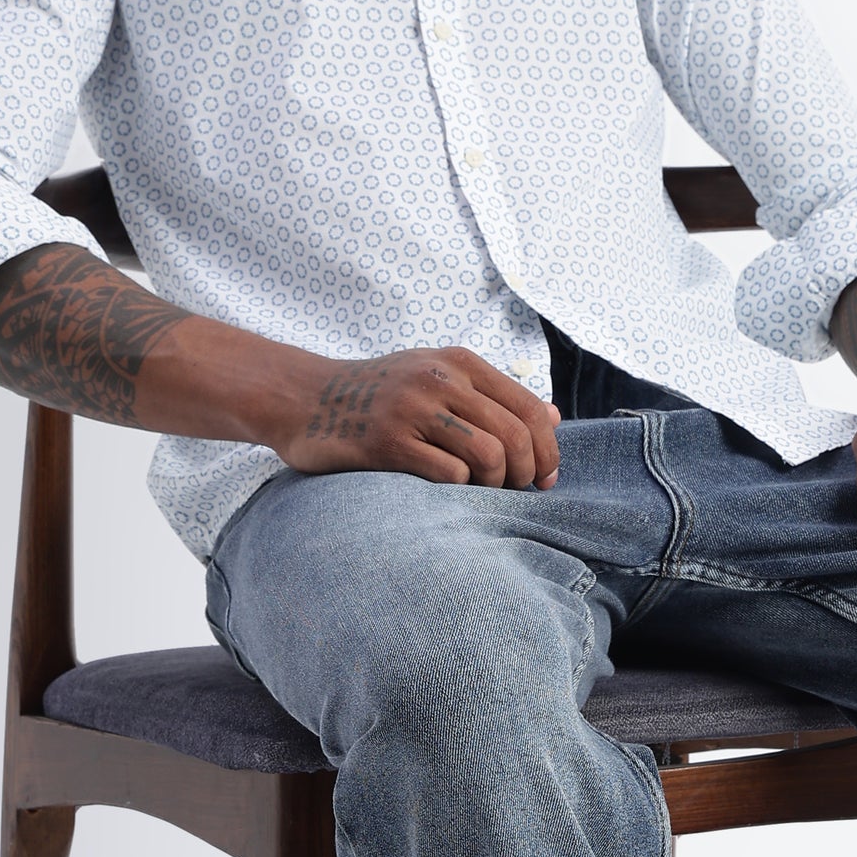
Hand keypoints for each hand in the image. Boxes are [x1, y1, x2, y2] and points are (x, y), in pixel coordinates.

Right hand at [270, 345, 561, 488]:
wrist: (303, 399)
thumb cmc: (378, 395)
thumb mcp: (436, 378)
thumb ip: (492, 396)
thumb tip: (554, 416)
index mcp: (459, 363)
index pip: (530, 408)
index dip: (548, 450)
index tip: (546, 478)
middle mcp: (439, 380)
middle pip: (515, 435)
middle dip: (527, 473)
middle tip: (516, 492)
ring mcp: (412, 409)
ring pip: (489, 454)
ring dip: (496, 484)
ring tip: (483, 492)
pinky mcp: (387, 442)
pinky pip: (450, 474)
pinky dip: (460, 490)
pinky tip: (447, 491)